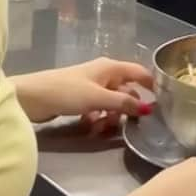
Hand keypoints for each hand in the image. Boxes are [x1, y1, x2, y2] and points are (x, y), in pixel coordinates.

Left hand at [12, 59, 153, 124]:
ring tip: (103, 128)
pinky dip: (98, 118)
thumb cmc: (66, 92)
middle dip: (127, 107)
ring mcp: (91, 87)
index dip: (151, 83)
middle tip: (128, 123)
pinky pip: (98, 109)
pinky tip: (91, 127)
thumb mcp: (98, 98)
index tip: (163, 100)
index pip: (138, 72)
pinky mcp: (80, 100)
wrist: (32, 98)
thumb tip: (148, 108)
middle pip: (125, 90)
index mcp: (109, 68)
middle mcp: (103, 75)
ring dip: (111, 116)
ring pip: (111, 103)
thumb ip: (123, 103)